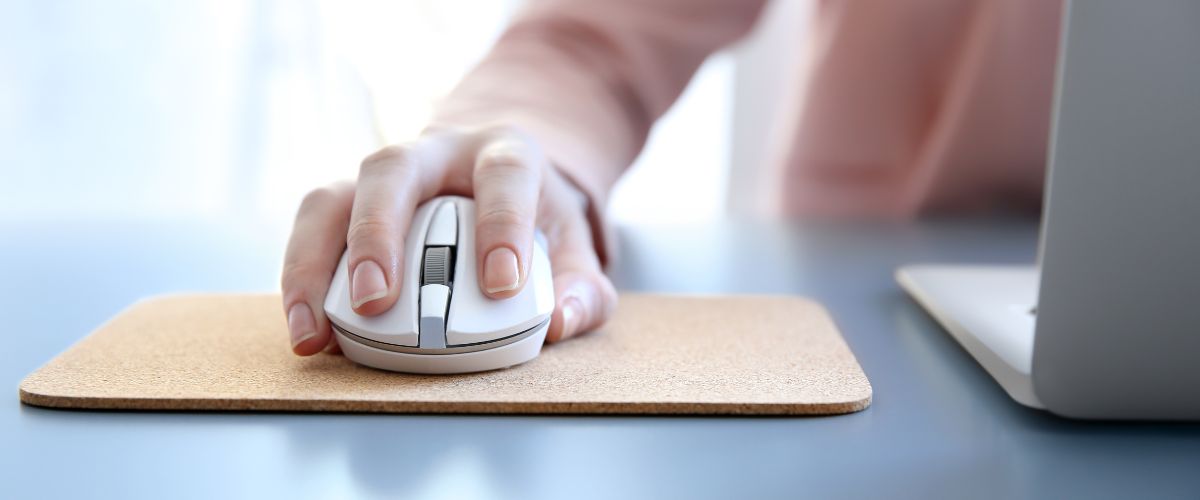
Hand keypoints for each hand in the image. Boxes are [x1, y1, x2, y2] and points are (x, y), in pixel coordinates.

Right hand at [280, 125, 616, 354]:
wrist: (497, 179)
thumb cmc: (534, 221)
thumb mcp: (571, 249)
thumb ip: (581, 289)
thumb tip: (560, 323)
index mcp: (502, 153)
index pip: (503, 175)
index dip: (501, 224)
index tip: (501, 283)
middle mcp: (433, 152)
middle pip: (393, 170)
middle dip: (379, 235)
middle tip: (378, 303)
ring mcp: (380, 175)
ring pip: (331, 197)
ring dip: (314, 263)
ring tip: (315, 331)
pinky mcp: (343, 203)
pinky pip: (309, 231)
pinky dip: (300, 279)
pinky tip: (307, 329)